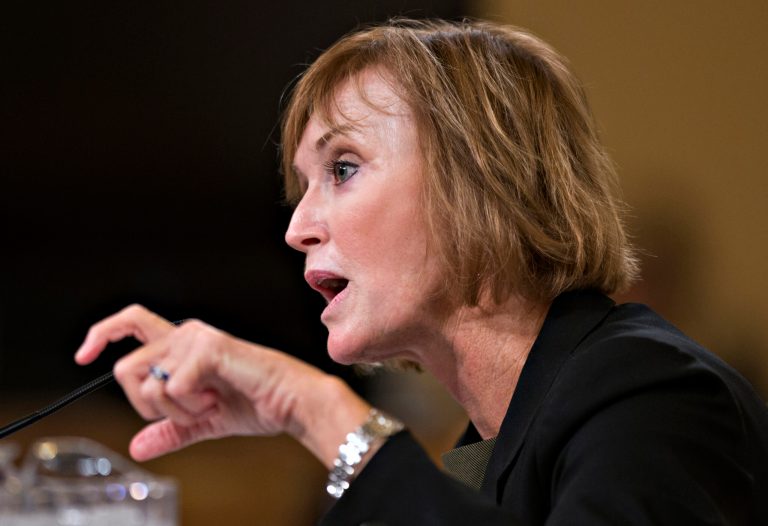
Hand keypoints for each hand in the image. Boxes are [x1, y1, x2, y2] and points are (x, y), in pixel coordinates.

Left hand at [74, 304, 367, 464]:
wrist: (291, 402)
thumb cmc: (256, 403)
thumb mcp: (203, 422)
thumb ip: (169, 430)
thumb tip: (138, 446)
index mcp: (182, 345)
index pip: (131, 322)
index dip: (101, 334)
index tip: (83, 356)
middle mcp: (185, 334)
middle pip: (126, 368)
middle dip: (146, 404)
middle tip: (184, 411)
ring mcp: (195, 339)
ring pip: (147, 383)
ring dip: (174, 409)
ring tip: (208, 404)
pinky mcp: (207, 349)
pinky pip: (171, 388)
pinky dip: (190, 408)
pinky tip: (216, 401)